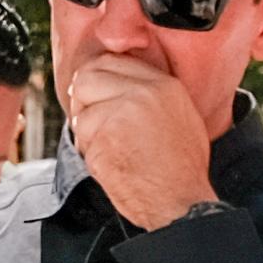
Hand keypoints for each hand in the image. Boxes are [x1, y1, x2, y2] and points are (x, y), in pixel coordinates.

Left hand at [61, 52, 219, 229]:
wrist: (181, 200)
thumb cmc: (182, 167)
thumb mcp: (180, 116)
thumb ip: (150, 94)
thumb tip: (114, 82)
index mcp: (163, 84)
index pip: (111, 62)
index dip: (94, 79)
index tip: (93, 95)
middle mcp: (142, 93)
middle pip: (85, 79)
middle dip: (81, 102)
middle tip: (91, 124)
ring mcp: (121, 115)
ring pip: (81, 114)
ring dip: (87, 136)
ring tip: (113, 152)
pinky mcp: (104, 140)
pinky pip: (81, 141)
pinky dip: (90, 156)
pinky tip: (113, 166)